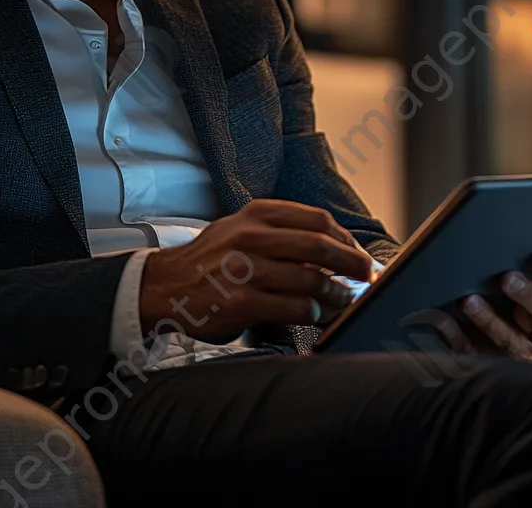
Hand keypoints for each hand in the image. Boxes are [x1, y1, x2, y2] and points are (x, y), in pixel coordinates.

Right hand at [138, 199, 374, 337]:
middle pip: (321, 247)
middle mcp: (252, 237)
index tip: (359, 253)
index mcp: (256, 214)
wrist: (165, 285)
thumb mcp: (240, 227)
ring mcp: (246, 270)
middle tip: (365, 277)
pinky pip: (292, 308)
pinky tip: (314, 316)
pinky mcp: (241, 302)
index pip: (317, 220)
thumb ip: (279, 231)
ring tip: (342, 302)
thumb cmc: (210, 259)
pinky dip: (311, 314)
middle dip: (352, 264)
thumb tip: (332, 245)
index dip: (346, 239)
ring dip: (335, 295)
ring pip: (310, 280)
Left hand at [456, 250, 531, 359]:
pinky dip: (465, 336)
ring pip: (519, 340)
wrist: (518, 287)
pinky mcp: (510, 354)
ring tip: (469, 301)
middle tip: (507, 278)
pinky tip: (448, 320)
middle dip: (529, 296)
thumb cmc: (530, 259)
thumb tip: (511, 225)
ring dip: (494, 321)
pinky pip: (488, 352)